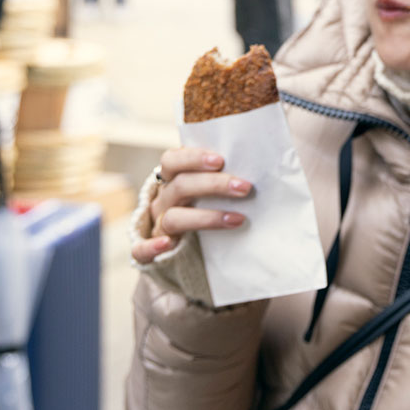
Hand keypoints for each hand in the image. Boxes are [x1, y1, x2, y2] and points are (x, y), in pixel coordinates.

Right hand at [130, 147, 252, 263]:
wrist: (187, 248)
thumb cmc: (209, 207)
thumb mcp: (213, 189)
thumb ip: (228, 176)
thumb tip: (269, 164)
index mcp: (173, 179)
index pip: (172, 160)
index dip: (193, 158)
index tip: (221, 160)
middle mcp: (163, 199)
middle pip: (181, 185)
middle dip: (214, 184)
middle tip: (245, 187)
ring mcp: (157, 225)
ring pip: (174, 217)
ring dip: (206, 217)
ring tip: (238, 219)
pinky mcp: (149, 251)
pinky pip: (140, 249)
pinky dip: (152, 247)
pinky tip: (168, 245)